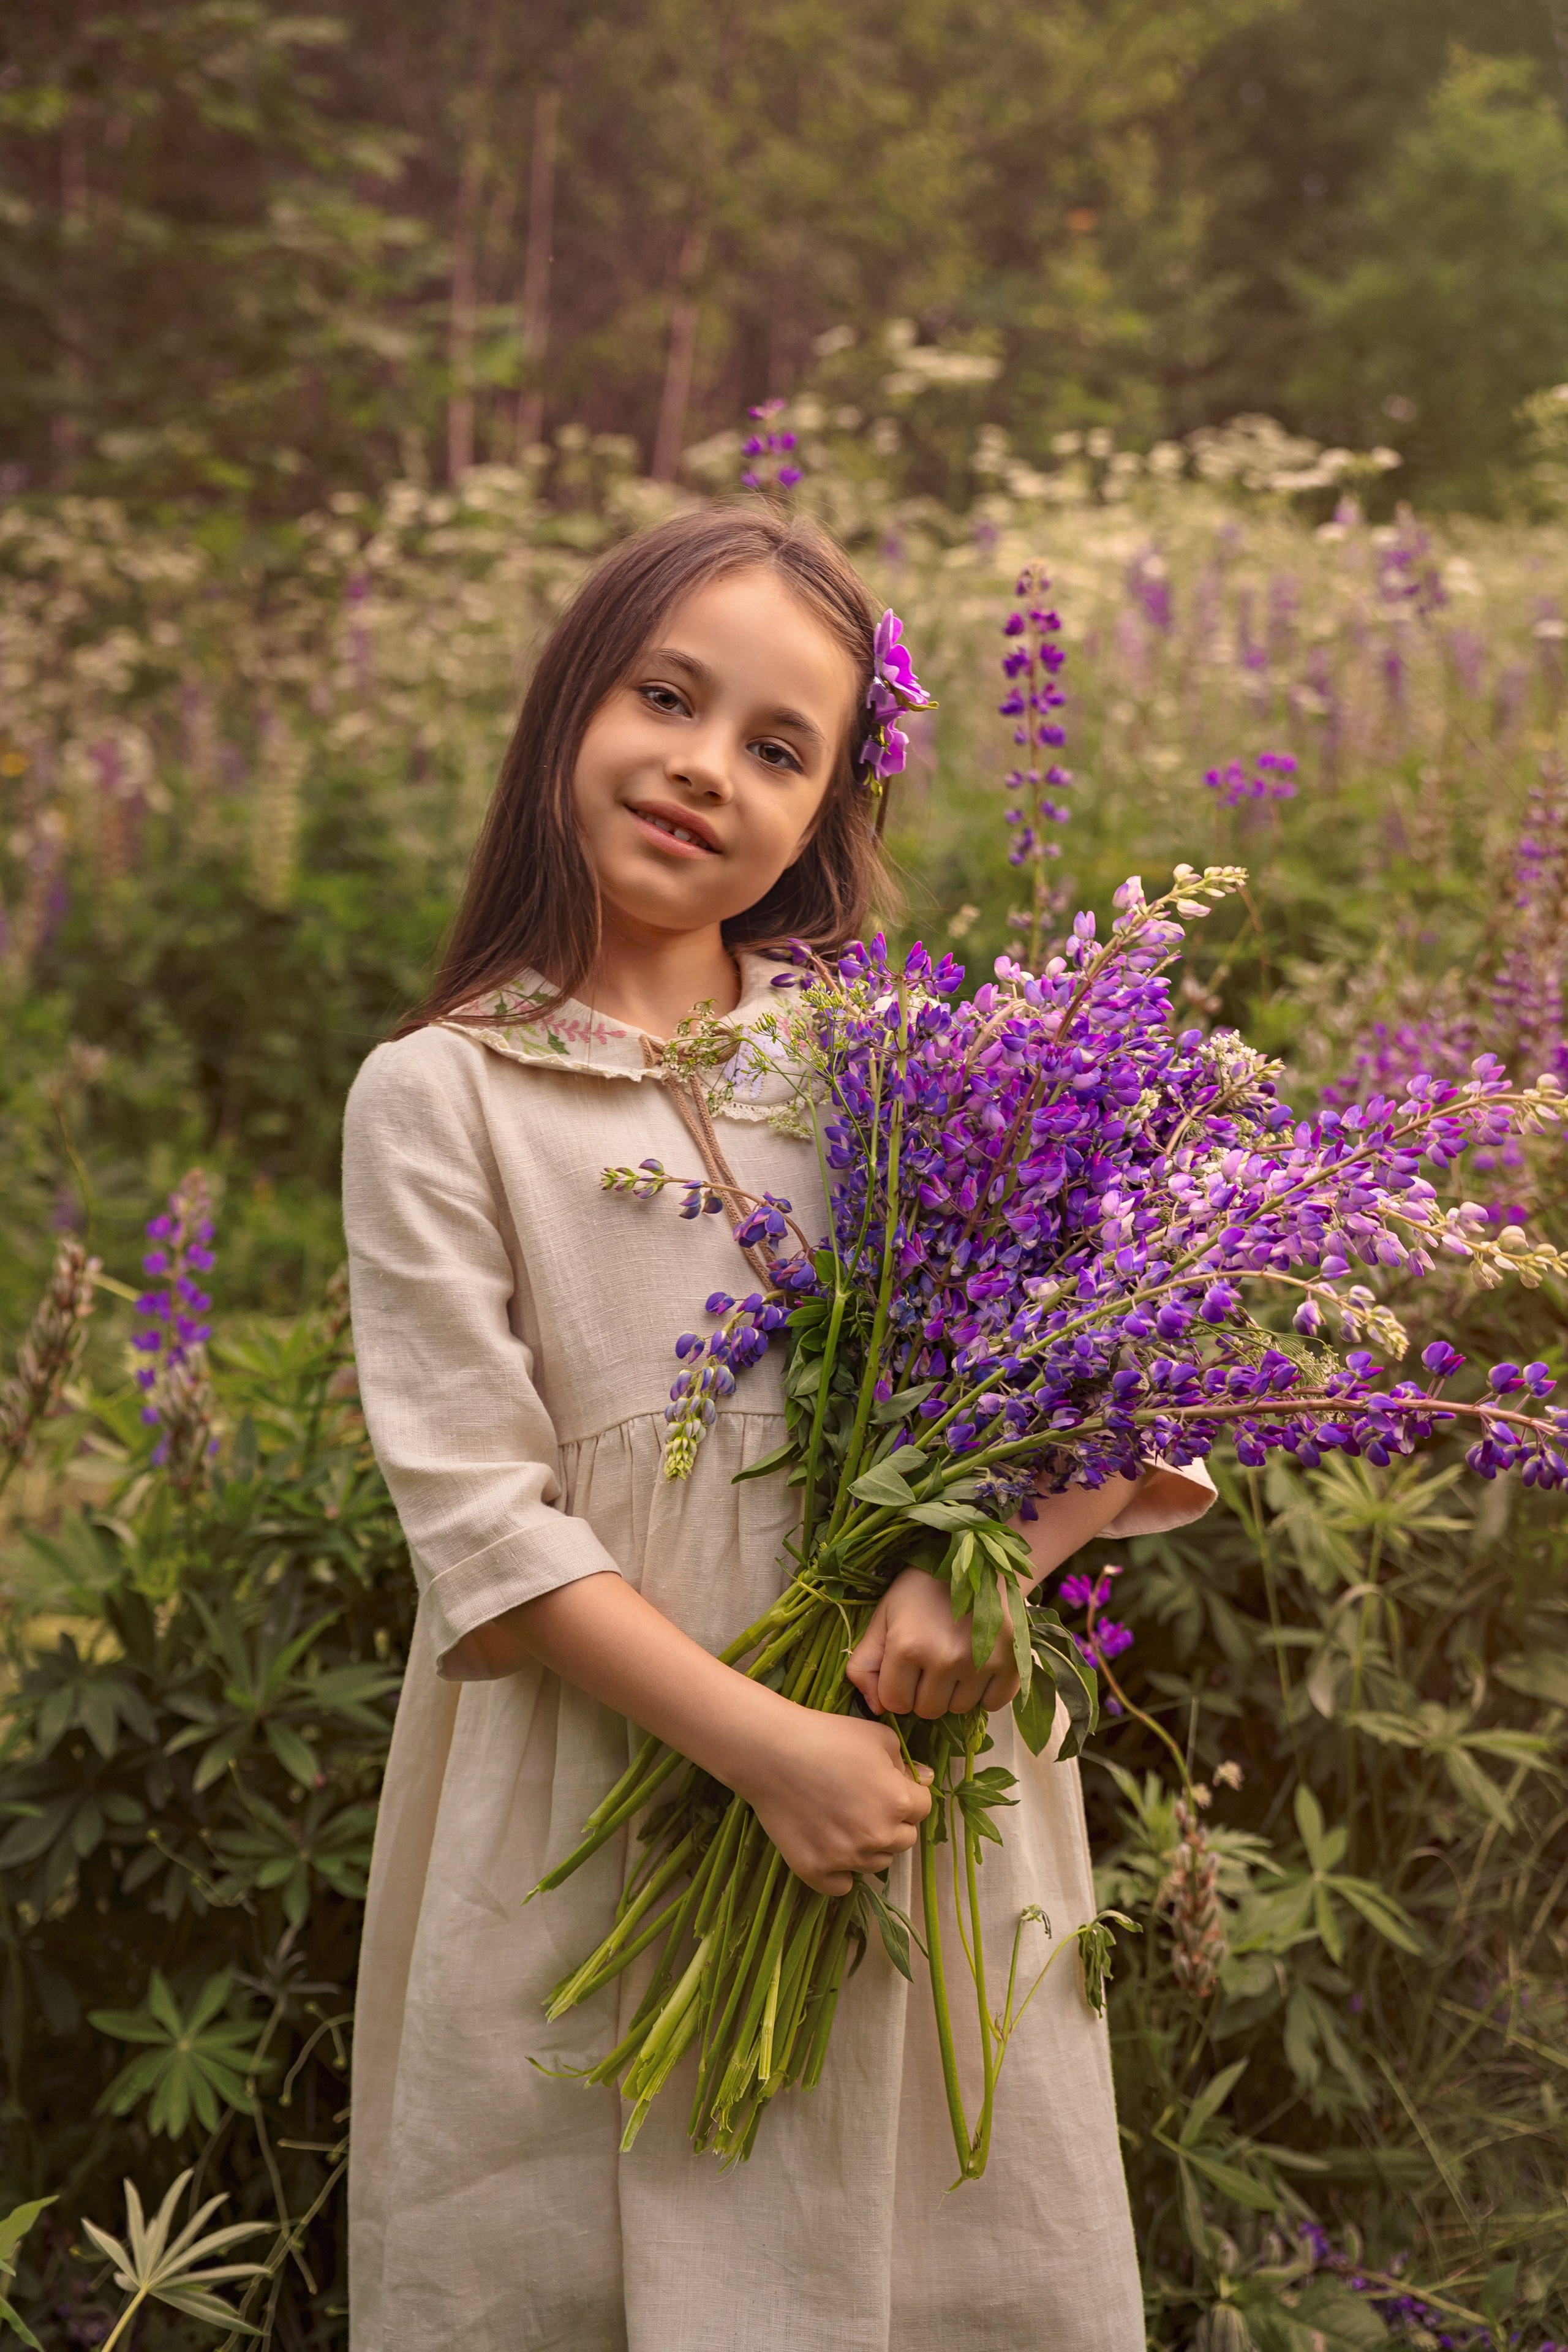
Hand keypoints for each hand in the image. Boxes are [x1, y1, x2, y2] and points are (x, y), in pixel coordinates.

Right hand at [734, 1707, 932, 1896]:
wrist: (771, 1752)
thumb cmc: (827, 1736)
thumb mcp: (877, 1736)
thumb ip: (906, 1762)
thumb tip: (923, 1780)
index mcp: (897, 1802)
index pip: (922, 1808)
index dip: (908, 1794)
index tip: (886, 1785)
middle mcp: (877, 1836)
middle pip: (904, 1840)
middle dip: (892, 1823)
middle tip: (864, 1803)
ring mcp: (845, 1858)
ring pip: (876, 1864)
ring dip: (868, 1847)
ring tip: (843, 1820)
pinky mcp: (815, 1871)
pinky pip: (843, 1885)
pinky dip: (840, 1871)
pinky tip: (830, 1847)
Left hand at [845, 1566, 1019, 1721]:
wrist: (975, 1562)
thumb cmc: (921, 1590)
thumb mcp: (883, 1617)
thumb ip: (864, 1663)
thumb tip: (875, 1707)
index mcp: (907, 1646)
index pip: (895, 1703)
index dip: (897, 1689)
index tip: (906, 1668)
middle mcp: (944, 1659)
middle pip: (927, 1710)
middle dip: (924, 1692)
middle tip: (931, 1661)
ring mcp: (980, 1663)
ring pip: (959, 1709)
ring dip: (954, 1693)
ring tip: (955, 1658)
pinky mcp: (1011, 1664)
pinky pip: (993, 1704)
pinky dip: (986, 1693)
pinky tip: (979, 1667)